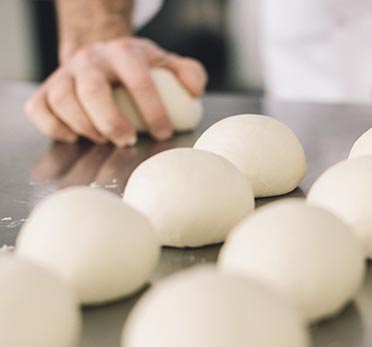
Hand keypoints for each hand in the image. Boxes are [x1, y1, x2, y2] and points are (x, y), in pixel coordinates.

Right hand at [25, 37, 206, 146]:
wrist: (100, 55)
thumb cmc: (136, 66)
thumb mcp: (165, 64)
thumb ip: (187, 73)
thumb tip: (195, 91)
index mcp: (123, 53)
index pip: (139, 82)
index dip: (153, 111)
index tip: (164, 133)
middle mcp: (89, 60)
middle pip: (94, 92)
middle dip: (112, 123)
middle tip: (128, 141)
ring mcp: (63, 74)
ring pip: (63, 101)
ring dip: (85, 127)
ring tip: (105, 140)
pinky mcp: (44, 90)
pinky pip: (39, 110)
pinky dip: (54, 128)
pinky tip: (74, 137)